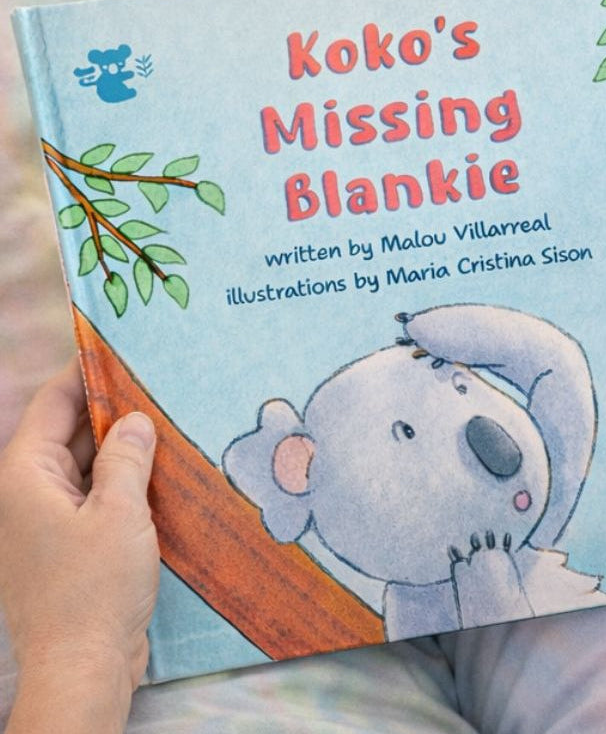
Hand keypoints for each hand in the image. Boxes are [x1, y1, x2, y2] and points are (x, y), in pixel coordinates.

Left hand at [0, 359, 158, 733]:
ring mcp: (47, 521)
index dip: (85, 372)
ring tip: (170, 423)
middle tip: (161, 383)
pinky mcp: (69, 546)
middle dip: (114, 409)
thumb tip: (135, 420)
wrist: (82, 667)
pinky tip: (163, 474)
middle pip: (69, 432)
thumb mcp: (119, 512)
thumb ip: (126, 458)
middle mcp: (28, 493)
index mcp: (25, 475)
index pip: (52, 404)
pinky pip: (96, 496)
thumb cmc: (94, 588)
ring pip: (86, 465)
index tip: (121, 347)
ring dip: (124, 448)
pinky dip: (124, 482)